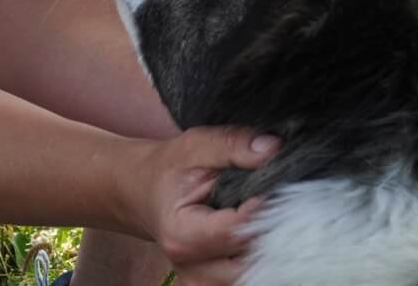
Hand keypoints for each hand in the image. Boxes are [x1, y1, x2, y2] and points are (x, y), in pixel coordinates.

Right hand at [123, 127, 278, 285]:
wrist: (142, 191)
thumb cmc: (168, 169)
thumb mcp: (195, 146)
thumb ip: (231, 145)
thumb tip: (271, 148)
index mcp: (181, 234)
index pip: (236, 231)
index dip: (261, 209)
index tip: (273, 188)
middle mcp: (190, 267)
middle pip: (249, 263)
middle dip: (269, 233)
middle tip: (276, 205)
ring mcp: (200, 282)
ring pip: (253, 276)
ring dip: (265, 248)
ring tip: (264, 218)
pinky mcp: (211, 285)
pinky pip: (246, 278)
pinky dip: (257, 257)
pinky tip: (255, 234)